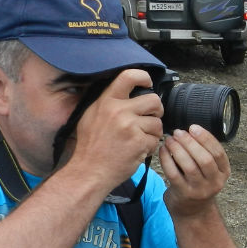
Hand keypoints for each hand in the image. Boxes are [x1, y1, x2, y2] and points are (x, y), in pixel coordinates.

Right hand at [69, 69, 164, 187]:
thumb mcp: (90, 116)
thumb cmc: (90, 146)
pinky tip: (138, 151)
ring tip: (140, 139)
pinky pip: (155, 140)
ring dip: (153, 132)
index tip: (148, 83)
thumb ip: (107, 102)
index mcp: (106, 101)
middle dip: (156, 110)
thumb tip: (127, 92)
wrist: (89, 171)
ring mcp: (130, 126)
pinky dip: (150, 146)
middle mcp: (119, 111)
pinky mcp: (140, 142)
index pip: (129, 76)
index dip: (144, 77)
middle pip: (154, 100)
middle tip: (150, 118)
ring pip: (157, 122)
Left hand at [160, 125, 230, 214]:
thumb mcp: (209, 171)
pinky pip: (174, 174)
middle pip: (205, 159)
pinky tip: (163, 150)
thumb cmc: (199, 183)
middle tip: (178, 132)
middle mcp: (214, 182)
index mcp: (224, 172)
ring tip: (169, 140)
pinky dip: (167, 159)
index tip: (193, 127)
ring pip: (189, 166)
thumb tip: (189, 131)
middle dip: (190, 142)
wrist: (193, 211)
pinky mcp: (183, 193)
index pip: (218, 153)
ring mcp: (199, 190)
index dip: (206, 138)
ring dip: (177, 149)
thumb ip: (204, 153)